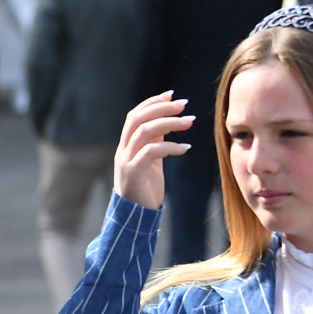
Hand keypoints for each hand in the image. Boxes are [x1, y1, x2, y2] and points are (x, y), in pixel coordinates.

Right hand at [114, 93, 193, 209]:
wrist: (135, 218)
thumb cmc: (145, 189)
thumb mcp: (152, 161)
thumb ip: (155, 141)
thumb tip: (167, 120)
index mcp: (126, 146)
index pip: (134, 115)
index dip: (152, 102)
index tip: (172, 95)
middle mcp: (123, 151)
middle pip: (137, 118)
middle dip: (161, 108)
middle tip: (183, 105)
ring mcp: (126, 162)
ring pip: (144, 132)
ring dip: (169, 123)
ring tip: (189, 122)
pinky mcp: (133, 173)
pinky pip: (151, 152)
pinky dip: (170, 147)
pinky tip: (185, 149)